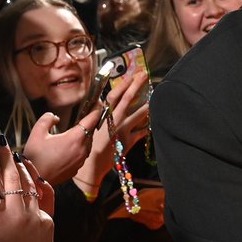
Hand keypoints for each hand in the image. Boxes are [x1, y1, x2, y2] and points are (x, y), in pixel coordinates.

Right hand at [0, 138, 54, 241]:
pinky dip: (37, 187)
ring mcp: (36, 218)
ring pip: (31, 185)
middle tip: (2, 145)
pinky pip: (43, 198)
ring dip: (23, 170)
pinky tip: (35, 176)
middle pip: (13, 180)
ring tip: (16, 158)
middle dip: (7, 160)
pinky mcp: (49, 221)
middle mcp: (18, 216)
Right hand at [23, 107, 99, 184]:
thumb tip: (55, 118)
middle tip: (85, 116)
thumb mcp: (37, 133)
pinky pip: (82, 155)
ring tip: (74, 133)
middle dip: (88, 124)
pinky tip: (68, 149)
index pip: (91, 120)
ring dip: (84, 137)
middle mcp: (82, 149)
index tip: (99, 103)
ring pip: (87, 144)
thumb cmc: (35, 156)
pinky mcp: (77, 169)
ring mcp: (81, 161)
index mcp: (74, 138)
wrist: (34, 180)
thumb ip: (47, 119)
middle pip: (90, 132)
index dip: (96, 110)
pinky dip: (79, 149)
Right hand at [75, 70, 149, 189]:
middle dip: (137, 86)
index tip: (130, 75)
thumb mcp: (88, 127)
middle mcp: (114, 121)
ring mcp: (123, 131)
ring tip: (154, 96)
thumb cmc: (87, 147)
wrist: (91, 166)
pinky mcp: (129, 142)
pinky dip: (147, 126)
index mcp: (102, 116)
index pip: (114, 96)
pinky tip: (153, 121)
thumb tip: (101, 102)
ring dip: (147, 105)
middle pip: (127, 100)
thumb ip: (95, 113)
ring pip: (138, 115)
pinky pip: (142, 132)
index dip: (123, 84)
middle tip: (144, 76)